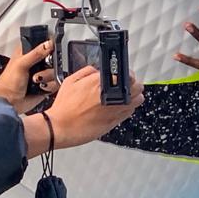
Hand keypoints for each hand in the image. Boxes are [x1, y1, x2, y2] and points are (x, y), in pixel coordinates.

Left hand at [0, 41, 58, 113]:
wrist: (9, 102)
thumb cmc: (8, 83)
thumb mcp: (21, 64)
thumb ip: (36, 53)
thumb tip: (49, 43)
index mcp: (28, 52)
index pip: (44, 44)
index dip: (49, 46)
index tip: (49, 52)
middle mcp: (36, 62)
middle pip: (54, 58)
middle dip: (50, 65)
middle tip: (42, 68)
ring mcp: (42, 74)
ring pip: (56, 71)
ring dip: (47, 77)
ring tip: (36, 80)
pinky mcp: (46, 85)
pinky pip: (56, 83)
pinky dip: (50, 86)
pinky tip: (41, 86)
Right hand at [24, 66, 142, 155]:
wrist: (60, 127)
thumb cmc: (64, 107)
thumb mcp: (71, 80)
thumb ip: (87, 72)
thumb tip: (97, 70)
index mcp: (100, 81)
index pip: (127, 73)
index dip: (126, 73)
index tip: (123, 74)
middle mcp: (111, 95)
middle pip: (137, 86)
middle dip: (132, 84)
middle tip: (125, 85)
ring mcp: (115, 108)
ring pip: (138, 99)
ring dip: (134, 96)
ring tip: (124, 96)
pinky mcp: (115, 121)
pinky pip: (130, 112)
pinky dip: (128, 108)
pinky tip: (118, 107)